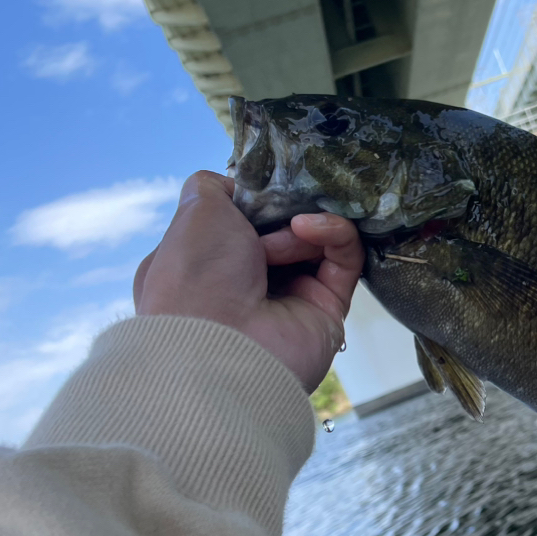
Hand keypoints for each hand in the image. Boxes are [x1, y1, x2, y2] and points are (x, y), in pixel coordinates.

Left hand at [133, 171, 363, 391]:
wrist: (222, 350)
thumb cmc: (196, 277)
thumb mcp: (193, 214)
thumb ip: (212, 188)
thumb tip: (239, 185)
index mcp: (204, 265)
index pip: (238, 222)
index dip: (253, 200)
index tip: (262, 185)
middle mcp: (245, 284)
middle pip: (281, 228)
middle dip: (283, 210)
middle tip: (279, 206)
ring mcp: (288, 298)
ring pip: (314, 241)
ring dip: (303, 224)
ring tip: (290, 230)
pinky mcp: (327, 309)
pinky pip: (343, 260)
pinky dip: (333, 235)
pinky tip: (310, 229)